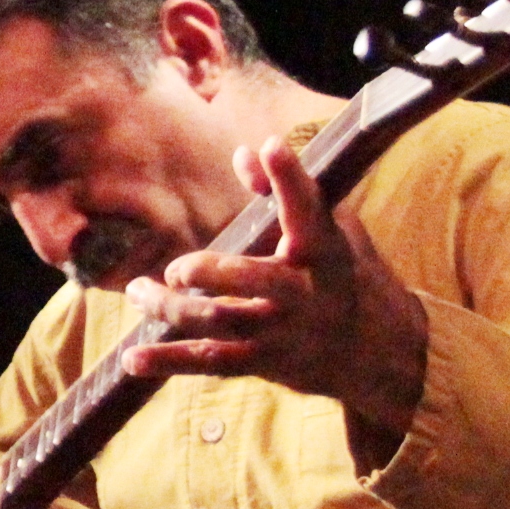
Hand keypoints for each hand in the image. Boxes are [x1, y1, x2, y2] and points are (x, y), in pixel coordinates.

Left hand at [121, 137, 428, 459]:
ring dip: (170, 310)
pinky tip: (132, 359)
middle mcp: (304, 293)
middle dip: (211, 273)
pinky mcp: (262, 362)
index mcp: (324, 251)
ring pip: (220, 322)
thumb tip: (245, 152)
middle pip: (256, 282)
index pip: (309, 209)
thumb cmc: (341, 274)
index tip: (272, 145)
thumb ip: (285, 193)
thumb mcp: (329, 232)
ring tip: (136, 291)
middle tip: (177, 268)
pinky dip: (168, 361)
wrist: (378, 350)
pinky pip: (210, 363)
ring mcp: (282, 332)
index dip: (291, 179)